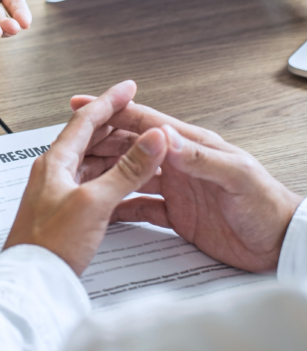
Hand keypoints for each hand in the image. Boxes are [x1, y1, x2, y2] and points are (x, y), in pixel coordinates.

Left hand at [4, 81, 167, 274]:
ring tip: (144, 149)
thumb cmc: (50, 244)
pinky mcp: (67, 209)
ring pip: (93, 160)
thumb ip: (127, 170)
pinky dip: (113, 176)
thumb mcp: (95, 203)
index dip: (110, 102)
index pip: (86, 120)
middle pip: (90, 138)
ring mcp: (60, 190)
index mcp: (56, 161)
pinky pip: (93, 181)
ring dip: (118, 152)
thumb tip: (152, 140)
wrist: (31, 281)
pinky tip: (128, 180)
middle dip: (119, 127)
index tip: (128, 88)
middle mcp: (55, 171)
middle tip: (145, 123)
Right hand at [71, 95, 303, 272]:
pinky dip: (121, 206)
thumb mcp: (236, 177)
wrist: (280, 245)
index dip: (114, 112)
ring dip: (106, 172)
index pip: (145, 123)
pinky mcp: (176, 215)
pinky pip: (140, 207)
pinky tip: (105, 207)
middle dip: (99, 142)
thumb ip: (200, 157)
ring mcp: (176, 189)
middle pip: (130, 147)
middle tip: (71, 144)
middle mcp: (180, 165)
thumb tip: (166, 138)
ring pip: (130, 175)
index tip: (87, 105)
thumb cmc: (267, 206)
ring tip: (80, 173)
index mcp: (192, 146)